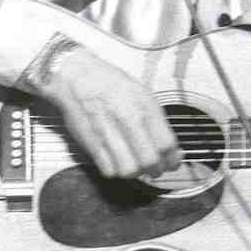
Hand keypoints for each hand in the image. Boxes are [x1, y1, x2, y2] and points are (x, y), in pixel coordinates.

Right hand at [32, 46, 181, 179]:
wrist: (77, 77)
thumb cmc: (110, 84)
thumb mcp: (142, 93)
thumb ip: (156, 120)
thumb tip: (169, 146)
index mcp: (145, 107)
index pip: (166, 144)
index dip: (172, 159)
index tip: (172, 163)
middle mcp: (128, 120)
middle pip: (150, 161)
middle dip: (157, 170)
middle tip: (156, 169)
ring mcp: (109, 133)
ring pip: (129, 170)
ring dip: (136, 173)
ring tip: (137, 167)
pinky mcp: (91, 142)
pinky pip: (108, 169)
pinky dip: (116, 170)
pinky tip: (118, 162)